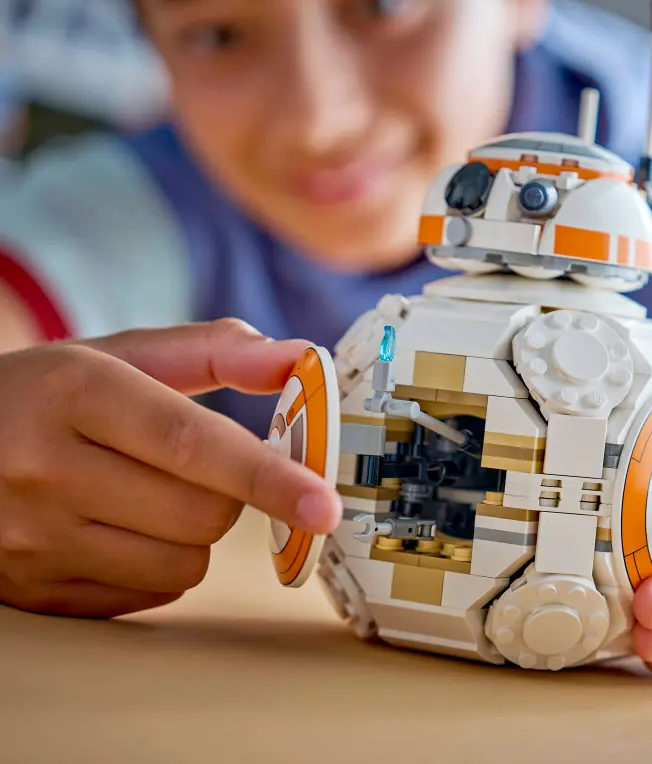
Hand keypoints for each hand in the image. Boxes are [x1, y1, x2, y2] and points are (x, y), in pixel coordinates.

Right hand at [0, 320, 342, 618]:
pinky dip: (157, 567)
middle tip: (194, 469)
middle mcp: (43, 468)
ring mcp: (31, 540)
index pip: (190, 443)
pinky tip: (117, 529)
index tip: (323, 502)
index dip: (266, 475)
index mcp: (72, 392)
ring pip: (183, 564)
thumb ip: (213, 351)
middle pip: (202, 514)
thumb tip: (298, 357)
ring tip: (145, 496)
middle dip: (229, 495)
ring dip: (194, 535)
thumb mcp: (116, 355)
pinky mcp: (33, 592)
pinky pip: (149, 596)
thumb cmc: (46, 396)